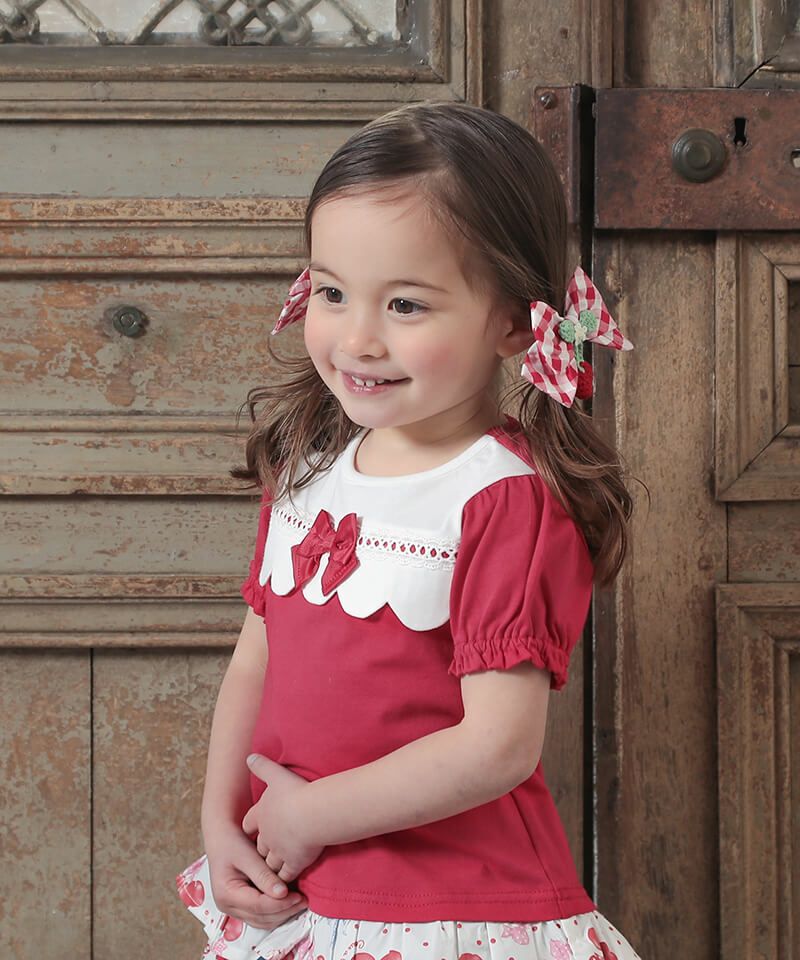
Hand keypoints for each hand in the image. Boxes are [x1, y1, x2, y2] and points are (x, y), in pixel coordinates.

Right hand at [203, 822, 308, 929]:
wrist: (221, 838)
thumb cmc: (231, 842)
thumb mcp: (247, 855)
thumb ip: (263, 875)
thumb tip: (282, 893)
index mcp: (226, 894)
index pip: (258, 906)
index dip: (280, 904)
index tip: (298, 896)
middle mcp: (228, 906)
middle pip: (261, 918)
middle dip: (284, 911)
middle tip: (303, 900)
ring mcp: (233, 908)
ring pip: (262, 921)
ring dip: (282, 915)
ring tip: (299, 902)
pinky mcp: (241, 906)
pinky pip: (260, 916)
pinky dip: (275, 912)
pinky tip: (288, 902)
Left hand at [242, 754, 324, 882]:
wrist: (312, 814)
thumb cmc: (296, 792)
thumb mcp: (276, 774)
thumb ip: (262, 766)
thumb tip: (249, 756)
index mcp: (262, 815)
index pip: (250, 823)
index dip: (252, 826)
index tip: (253, 830)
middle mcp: (267, 835)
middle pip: (260, 847)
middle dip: (262, 850)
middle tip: (264, 853)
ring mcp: (280, 852)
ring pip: (270, 863)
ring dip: (272, 867)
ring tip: (274, 872)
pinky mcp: (294, 863)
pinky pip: (286, 876)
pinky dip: (285, 880)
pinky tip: (287, 884)